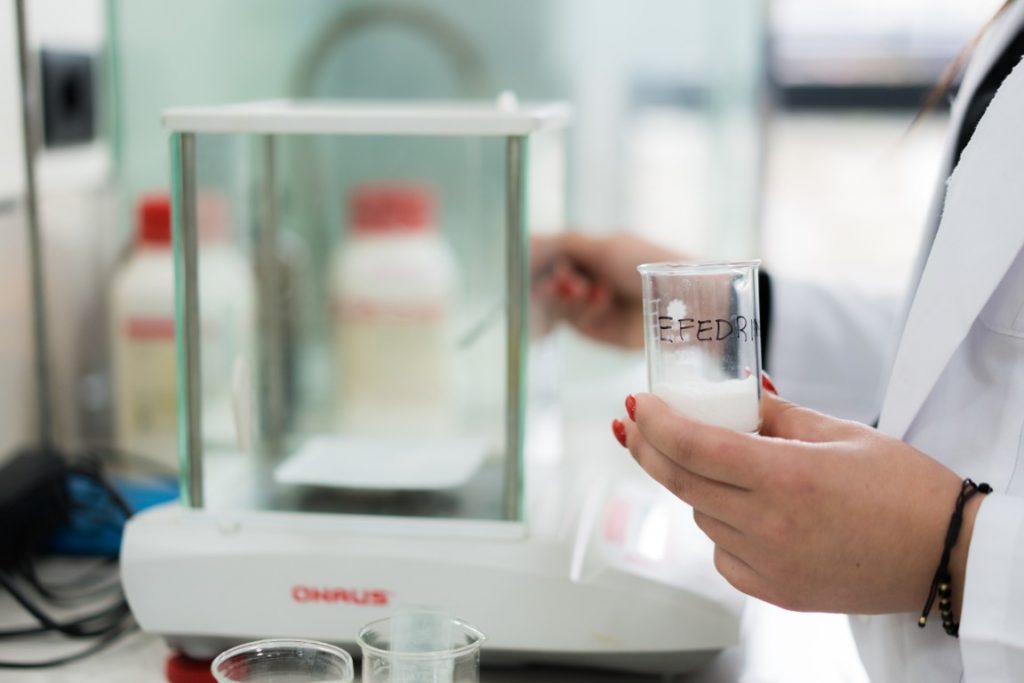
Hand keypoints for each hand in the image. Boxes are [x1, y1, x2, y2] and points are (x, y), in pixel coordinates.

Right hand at [530, 232, 684, 348]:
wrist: (680, 300)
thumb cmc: (647, 265)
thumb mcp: (606, 246)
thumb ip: (566, 243)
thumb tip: (528, 242)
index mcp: (597, 254)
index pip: (556, 256)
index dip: (547, 260)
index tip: (542, 261)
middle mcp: (593, 279)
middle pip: (554, 282)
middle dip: (559, 280)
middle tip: (572, 283)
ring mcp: (594, 306)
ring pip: (560, 303)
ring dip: (570, 296)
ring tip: (589, 291)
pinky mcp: (600, 330)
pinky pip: (575, 322)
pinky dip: (582, 312)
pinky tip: (600, 302)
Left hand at [614, 383, 976, 617]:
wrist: (945, 554)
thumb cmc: (903, 488)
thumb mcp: (840, 432)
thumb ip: (775, 415)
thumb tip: (736, 394)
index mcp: (787, 477)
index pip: (694, 446)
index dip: (655, 423)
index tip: (637, 402)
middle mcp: (769, 525)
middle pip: (680, 483)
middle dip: (646, 448)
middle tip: (632, 424)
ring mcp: (769, 564)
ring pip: (700, 516)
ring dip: (695, 486)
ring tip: (728, 467)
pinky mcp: (775, 592)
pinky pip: (722, 552)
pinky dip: (720, 526)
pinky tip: (747, 510)